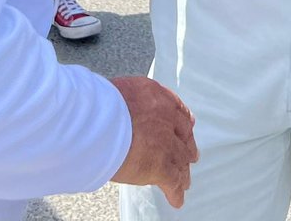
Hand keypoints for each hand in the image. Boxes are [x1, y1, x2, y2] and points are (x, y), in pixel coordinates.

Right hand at [110, 76, 197, 205]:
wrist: (99, 121)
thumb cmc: (101, 104)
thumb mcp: (120, 90)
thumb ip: (131, 99)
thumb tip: (125, 109)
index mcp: (156, 96)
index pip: (177, 109)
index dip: (183, 121)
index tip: (188, 126)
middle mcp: (166, 118)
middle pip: (183, 135)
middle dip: (186, 147)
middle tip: (190, 155)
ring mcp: (166, 143)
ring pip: (180, 159)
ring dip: (182, 171)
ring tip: (184, 181)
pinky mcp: (160, 166)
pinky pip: (173, 181)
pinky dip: (175, 192)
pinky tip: (177, 199)